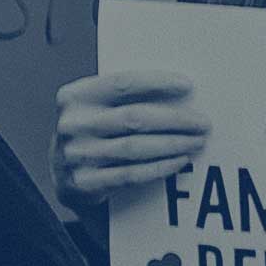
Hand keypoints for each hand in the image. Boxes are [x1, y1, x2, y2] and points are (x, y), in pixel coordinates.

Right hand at [51, 71, 211, 202]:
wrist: (63, 172)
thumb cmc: (92, 131)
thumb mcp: (96, 106)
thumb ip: (125, 96)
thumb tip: (179, 89)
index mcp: (75, 97)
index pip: (121, 83)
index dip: (157, 82)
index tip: (187, 85)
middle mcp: (73, 124)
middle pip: (134, 117)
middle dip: (175, 120)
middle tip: (202, 123)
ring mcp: (76, 155)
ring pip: (135, 147)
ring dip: (173, 144)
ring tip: (197, 141)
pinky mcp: (84, 182)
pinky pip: (130, 174)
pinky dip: (159, 167)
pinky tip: (179, 161)